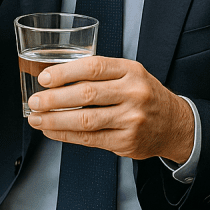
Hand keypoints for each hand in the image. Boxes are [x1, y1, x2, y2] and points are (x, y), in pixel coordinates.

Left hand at [26, 56, 195, 164]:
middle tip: (35, 100)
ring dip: (55, 120)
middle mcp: (134, 93)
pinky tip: (52, 131)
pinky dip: (66, 136)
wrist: (174, 124)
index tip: (45, 78)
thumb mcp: (131, 75)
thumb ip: (102, 75)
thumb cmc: (145, 95)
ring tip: (37, 118)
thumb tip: (58, 80)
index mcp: (132, 71)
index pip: (94, 67)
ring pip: (85, 120)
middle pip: (87, 94)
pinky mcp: (126, 142)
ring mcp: (131, 119)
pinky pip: (90, 139)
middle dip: (54, 98)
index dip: (65, 72)